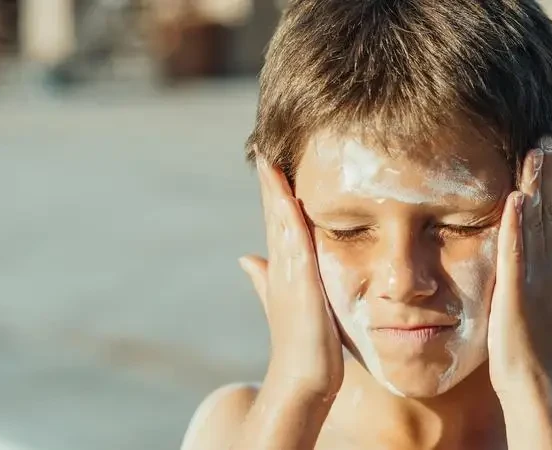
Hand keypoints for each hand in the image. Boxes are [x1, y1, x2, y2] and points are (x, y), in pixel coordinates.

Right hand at [238, 160, 343, 398]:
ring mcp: (286, 272)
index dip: (273, 192)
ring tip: (267, 156)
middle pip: (273, 214)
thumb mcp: (288, 305)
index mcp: (284, 269)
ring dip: (272, 189)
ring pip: (278, 221)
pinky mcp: (298, 280)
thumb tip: (247, 259)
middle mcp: (281, 266)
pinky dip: (285, 212)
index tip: (269, 160)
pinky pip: (292, 238)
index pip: (277, 222)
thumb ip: (267, 281)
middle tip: (261, 144)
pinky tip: (285, 191)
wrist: (301, 381)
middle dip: (268, 181)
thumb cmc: (304, 348)